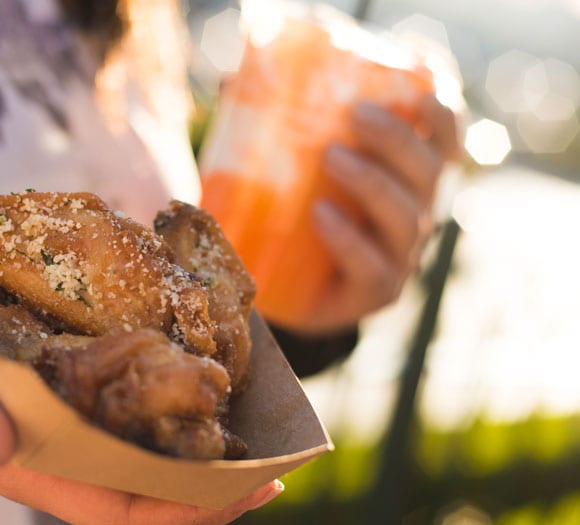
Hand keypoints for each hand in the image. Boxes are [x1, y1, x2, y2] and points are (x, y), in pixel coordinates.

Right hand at [0, 296, 282, 524]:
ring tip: (267, 406)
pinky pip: (141, 393)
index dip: (190, 510)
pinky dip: (178, 382)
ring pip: (156, 438)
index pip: (126, 511)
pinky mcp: (80, 378)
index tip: (252, 488)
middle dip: (222, 476)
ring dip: (210, 429)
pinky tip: (211, 355)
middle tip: (286, 450)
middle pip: (158, 481)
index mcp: (35, 467)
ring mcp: (78, 416)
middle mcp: (68, 450)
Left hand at [289, 95, 459, 335]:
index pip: (444, 140)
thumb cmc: (296, 217)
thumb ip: (275, 129)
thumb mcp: (294, 170)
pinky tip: (321, 215)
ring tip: (331, 156)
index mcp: (409, 178)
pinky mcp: (378, 292)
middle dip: (397, 138)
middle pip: (429, 172)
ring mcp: (401, 256)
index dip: (442, 113)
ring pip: (408, 217)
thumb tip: (228, 83)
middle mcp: (415, 213)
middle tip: (354, 114)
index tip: (419, 85)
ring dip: (373, 182)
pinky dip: (349, 239)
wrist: (284, 291)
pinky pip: (374, 266)